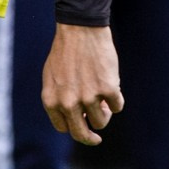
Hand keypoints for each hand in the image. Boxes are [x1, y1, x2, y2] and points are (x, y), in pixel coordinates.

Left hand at [42, 24, 124, 146]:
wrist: (80, 29)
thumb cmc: (66, 51)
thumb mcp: (52, 77)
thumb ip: (59, 99)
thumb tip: (76, 118)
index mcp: (51, 100)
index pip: (64, 127)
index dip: (74, 126)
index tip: (82, 124)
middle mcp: (68, 102)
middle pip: (81, 133)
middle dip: (90, 139)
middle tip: (96, 139)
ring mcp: (89, 97)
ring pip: (101, 121)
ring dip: (104, 112)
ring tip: (104, 98)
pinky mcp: (108, 90)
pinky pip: (117, 106)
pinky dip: (117, 99)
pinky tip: (112, 85)